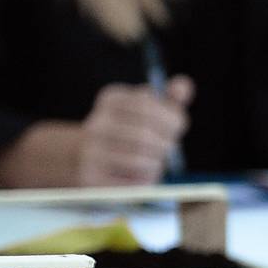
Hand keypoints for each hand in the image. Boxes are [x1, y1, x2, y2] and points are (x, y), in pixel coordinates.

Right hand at [77, 77, 192, 185]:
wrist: (84, 158)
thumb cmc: (127, 132)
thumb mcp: (146, 112)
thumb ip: (169, 101)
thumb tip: (184, 84)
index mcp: (110, 100)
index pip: (147, 105)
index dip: (172, 119)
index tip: (177, 126)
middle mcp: (96, 124)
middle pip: (144, 135)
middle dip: (166, 143)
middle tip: (168, 147)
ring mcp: (90, 152)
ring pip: (140, 160)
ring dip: (156, 163)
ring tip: (154, 161)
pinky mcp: (91, 178)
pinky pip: (132, 182)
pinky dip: (144, 179)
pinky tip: (140, 173)